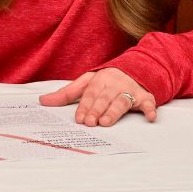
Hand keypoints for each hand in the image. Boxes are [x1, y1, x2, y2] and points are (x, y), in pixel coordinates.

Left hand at [40, 67, 155, 126]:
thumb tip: (42, 101)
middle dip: (96, 110)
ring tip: (106, 122)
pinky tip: (149, 116)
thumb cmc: (105, 80)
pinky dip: (150, 109)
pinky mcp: (145, 96)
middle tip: (91, 123)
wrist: (134, 68)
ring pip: (121, 101)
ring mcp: (130, 90)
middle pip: (104, 98)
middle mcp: (114, 84)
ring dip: (114, 111)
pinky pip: (148, 102)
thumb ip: (66, 94)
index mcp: (98, 80)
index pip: (89, 94)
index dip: (84, 106)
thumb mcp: (85, 83)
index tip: (80, 119)